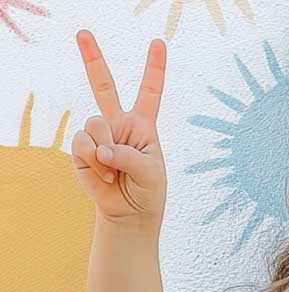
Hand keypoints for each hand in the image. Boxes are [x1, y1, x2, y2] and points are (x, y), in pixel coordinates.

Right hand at [72, 30, 167, 225]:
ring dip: (106, 152)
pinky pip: (82, 144)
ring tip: (114, 171)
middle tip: (82, 32)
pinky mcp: (81, 148)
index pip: (150, 92)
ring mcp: (99, 135)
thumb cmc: (148, 191)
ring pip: (95, 124)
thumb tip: (102, 151)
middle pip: (104, 86)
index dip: (154, 68)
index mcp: (143, 125)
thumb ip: (129, 158)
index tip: (158, 43)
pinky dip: (94, 162)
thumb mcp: (150, 174)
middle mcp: (119, 124)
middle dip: (92, 58)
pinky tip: (104, 175)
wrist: (129, 213)